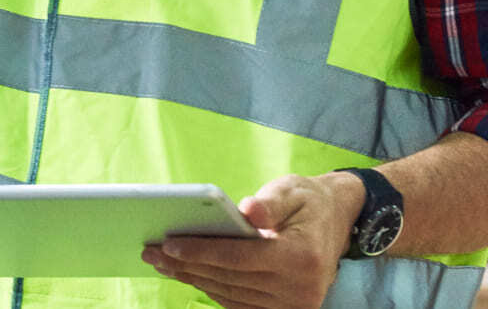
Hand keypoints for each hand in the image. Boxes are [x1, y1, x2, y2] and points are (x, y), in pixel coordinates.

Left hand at [141, 174, 363, 308]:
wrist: (336, 221)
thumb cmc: (307, 200)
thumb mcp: (290, 190)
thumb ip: (268, 202)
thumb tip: (247, 211)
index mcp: (301, 256)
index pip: (241, 257)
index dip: (202, 252)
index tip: (168, 244)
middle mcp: (299, 290)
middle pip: (230, 279)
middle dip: (187, 266)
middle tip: (151, 252)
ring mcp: (293, 306)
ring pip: (231, 295)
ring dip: (193, 280)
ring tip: (162, 263)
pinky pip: (240, 303)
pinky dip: (212, 289)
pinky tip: (189, 274)